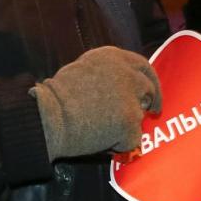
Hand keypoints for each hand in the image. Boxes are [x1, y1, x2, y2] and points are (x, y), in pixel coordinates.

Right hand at [32, 46, 160, 160]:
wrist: (49, 117)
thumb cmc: (57, 97)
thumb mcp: (81, 70)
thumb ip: (105, 74)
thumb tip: (119, 87)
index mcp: (112, 57)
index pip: (141, 65)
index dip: (149, 80)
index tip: (150, 92)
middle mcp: (126, 73)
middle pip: (148, 87)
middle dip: (148, 101)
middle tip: (147, 112)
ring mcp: (130, 98)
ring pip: (139, 115)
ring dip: (127, 124)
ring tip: (102, 128)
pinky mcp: (130, 122)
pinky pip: (132, 138)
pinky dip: (120, 143)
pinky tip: (101, 140)